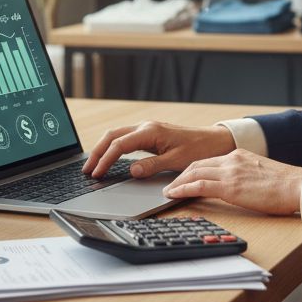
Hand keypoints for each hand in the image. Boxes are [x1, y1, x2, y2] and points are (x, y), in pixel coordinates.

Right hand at [82, 121, 235, 177]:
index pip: (119, 145)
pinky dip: (113, 147)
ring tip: (93, 165)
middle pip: (112, 136)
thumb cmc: (198, 149)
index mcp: (150, 132)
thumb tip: (131, 171)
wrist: (214, 140)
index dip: (105, 160)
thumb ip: (152, 165)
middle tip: (86, 170)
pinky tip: (109, 158)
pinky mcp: (150, 134)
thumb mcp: (177, 161)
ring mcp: (147, 129)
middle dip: (97, 152)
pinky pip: (125, 138)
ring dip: (103, 148)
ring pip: (117, 135)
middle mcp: (146, 127)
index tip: (96, 174)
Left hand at [162, 149, 301, 216]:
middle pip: (196, 164)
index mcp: (239, 155)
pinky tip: (173, 194)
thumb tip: (238, 185)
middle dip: (180, 175)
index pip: (208, 160)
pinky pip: (199, 185)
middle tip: (169, 185)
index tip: (183, 177)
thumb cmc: (285, 184)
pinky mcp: (230, 186)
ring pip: (194, 173)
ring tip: (167, 191)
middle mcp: (231, 159)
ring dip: (177, 183)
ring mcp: (230, 172)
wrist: (297, 185)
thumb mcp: (260, 172)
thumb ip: (245, 174)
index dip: (192, 170)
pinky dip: (183, 189)